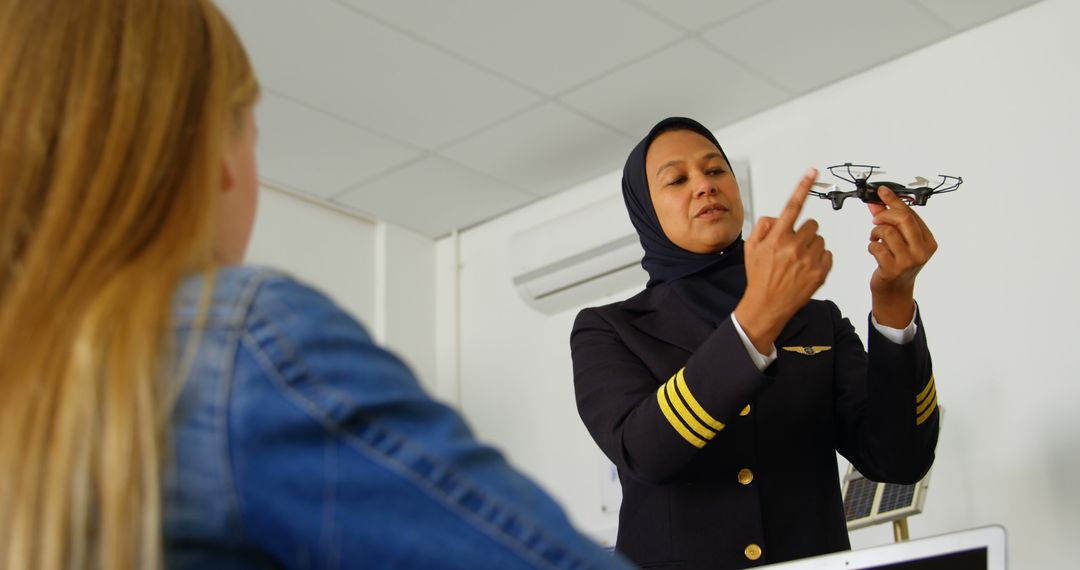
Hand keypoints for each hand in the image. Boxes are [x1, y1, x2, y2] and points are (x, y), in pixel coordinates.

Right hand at [735, 169, 832, 352]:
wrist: (767, 305)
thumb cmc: (759, 276)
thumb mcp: (751, 248)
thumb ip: (764, 226)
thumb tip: (777, 217)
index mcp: (777, 237)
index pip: (792, 205)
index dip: (803, 186)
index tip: (812, 171)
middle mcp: (794, 247)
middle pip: (812, 224)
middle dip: (804, 231)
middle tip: (794, 245)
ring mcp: (809, 260)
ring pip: (821, 239)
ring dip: (812, 246)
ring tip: (798, 260)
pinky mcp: (820, 272)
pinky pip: (828, 254)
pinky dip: (820, 259)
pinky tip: (806, 268)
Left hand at [867, 186, 937, 326]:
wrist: (894, 290)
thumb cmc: (897, 262)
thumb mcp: (899, 240)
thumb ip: (890, 220)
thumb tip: (877, 201)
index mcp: (928, 241)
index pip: (911, 213)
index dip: (894, 201)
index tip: (881, 191)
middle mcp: (922, 251)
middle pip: (903, 219)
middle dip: (884, 214)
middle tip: (876, 219)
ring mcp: (909, 261)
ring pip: (888, 232)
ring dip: (876, 232)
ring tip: (875, 238)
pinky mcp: (894, 269)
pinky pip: (877, 247)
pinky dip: (871, 245)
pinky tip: (874, 250)